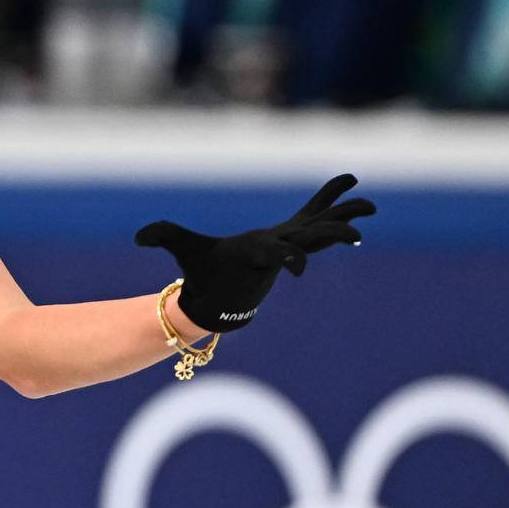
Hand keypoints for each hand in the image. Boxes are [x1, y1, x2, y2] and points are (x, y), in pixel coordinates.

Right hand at [135, 173, 375, 332]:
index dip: (289, 260)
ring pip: (322, 230)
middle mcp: (278, 250)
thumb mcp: (183, 252)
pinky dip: (334, 211)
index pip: (277, 255)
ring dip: (345, 217)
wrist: (216, 302)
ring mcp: (287, 245)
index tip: (299, 268)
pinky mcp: (291, 240)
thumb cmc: (202, 275)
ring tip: (370, 206)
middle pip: (312, 239)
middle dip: (334, 232)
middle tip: (361, 226)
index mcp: (256, 254)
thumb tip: (138, 237)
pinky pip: (318, 221)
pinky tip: (355, 205)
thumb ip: (163, 235)